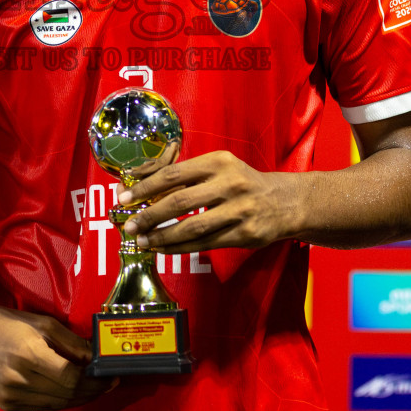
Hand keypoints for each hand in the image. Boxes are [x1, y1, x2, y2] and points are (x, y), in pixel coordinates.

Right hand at [0, 301, 117, 410]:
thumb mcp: (42, 324)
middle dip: (91, 391)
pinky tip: (68, 391)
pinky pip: (40, 406)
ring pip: (55, 404)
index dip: (94, 382)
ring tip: (92, 388)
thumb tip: (95, 356)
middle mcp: (18, 379)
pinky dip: (58, 400)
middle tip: (106, 384)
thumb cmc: (5, 321)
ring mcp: (10, 394)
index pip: (71, 378)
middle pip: (66, 395)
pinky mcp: (5, 403)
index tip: (109, 377)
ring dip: (77, 398)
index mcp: (28, 355)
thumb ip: (71, 342)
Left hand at [118, 149, 300, 253]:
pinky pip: (205, 243)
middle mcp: (229, 183)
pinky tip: (163, 249)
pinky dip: (180, 247)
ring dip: (162, 236)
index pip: (173, 174)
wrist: (285, 202)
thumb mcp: (220, 168)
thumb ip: (187, 176)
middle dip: (149, 215)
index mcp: (218, 162)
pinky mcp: (245, 234)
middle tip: (129, 225)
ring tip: (143, 241)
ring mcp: (239, 210)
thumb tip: (143, 187)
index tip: (124, 198)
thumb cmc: (242, 183)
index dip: (145, 187)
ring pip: (191, 226)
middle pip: (179, 201)